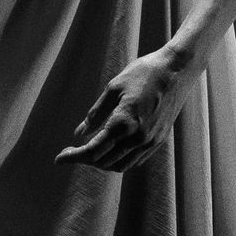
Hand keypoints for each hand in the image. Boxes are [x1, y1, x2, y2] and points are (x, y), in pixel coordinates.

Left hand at [57, 51, 189, 174]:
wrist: (177, 70)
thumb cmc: (143, 73)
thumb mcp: (113, 88)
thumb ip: (95, 114)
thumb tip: (79, 134)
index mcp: (123, 123)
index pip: (93, 151)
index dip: (73, 157)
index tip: (59, 159)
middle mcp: (137, 138)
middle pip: (104, 162)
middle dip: (85, 159)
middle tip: (72, 151)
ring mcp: (150, 141)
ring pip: (120, 165)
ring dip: (102, 162)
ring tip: (91, 151)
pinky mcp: (159, 140)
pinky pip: (135, 160)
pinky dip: (119, 160)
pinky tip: (112, 149)